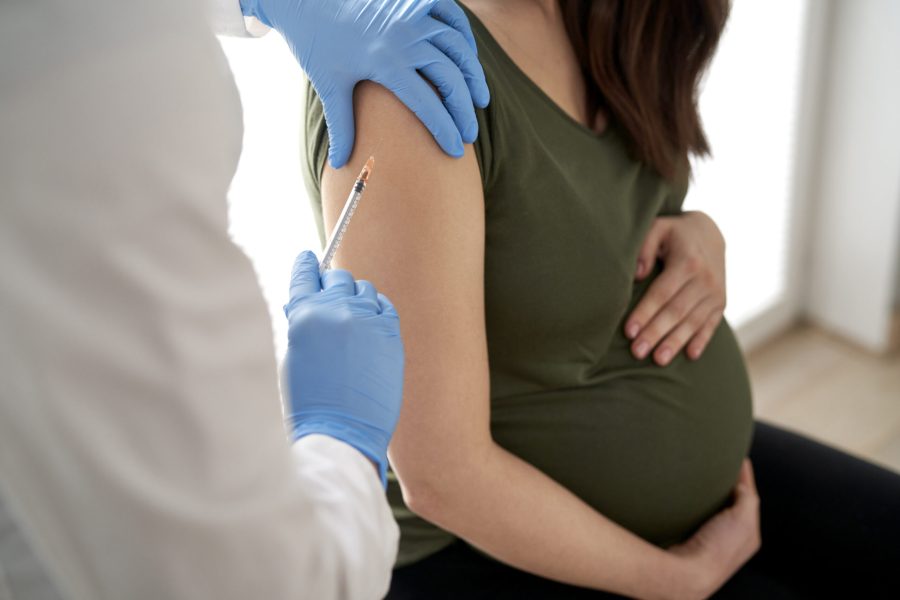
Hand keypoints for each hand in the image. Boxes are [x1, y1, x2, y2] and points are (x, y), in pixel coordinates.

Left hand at [241, 0, 489, 167]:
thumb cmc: (315, 42)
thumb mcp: (328, 84)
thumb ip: (341, 126)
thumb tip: (340, 166)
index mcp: (384, 61)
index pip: (427, 104)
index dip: (445, 130)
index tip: (456, 151)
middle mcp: (404, 35)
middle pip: (450, 79)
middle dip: (465, 110)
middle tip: (471, 134)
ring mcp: (413, 13)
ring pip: (458, 48)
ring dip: (473, 76)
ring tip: (480, 101)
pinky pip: (453, 18)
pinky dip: (465, 40)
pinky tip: (468, 61)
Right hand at [282, 251, 404, 485]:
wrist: (342, 433)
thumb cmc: (310, 402)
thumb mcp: (294, 355)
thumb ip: (302, 323)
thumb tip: (306, 302)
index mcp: (303, 315)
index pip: (304, 275)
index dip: (306, 265)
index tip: (309, 259)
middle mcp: (336, 311)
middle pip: (337, 277)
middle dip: (331, 285)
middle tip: (331, 298)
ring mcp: (366, 320)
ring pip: (363, 288)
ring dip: (355, 298)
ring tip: (351, 321)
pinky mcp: (390, 333)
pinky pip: (384, 305)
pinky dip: (376, 310)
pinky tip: (370, 323)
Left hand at [624, 211, 725, 365]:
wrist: (709, 234)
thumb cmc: (673, 234)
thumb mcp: (657, 228)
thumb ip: (644, 248)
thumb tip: (638, 275)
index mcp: (687, 261)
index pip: (662, 292)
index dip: (645, 313)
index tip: (628, 331)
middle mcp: (705, 279)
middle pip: (676, 311)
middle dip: (656, 333)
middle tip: (637, 352)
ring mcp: (716, 293)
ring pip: (693, 322)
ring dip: (675, 342)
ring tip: (658, 360)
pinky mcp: (721, 303)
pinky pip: (711, 325)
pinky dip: (701, 341)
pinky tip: (690, 356)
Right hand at [667, 460, 761, 598]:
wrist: (686, 574)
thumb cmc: (717, 549)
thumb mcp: (743, 519)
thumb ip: (747, 498)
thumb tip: (741, 484)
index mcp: (749, 534)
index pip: (749, 497)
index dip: (745, 476)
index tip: (739, 456)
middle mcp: (733, 539)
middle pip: (734, 503)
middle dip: (730, 484)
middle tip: (721, 462)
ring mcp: (711, 540)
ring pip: (715, 509)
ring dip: (712, 493)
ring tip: (705, 475)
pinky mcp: (691, 540)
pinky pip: (698, 514)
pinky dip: (698, 502)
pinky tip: (689, 496)